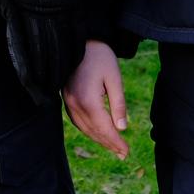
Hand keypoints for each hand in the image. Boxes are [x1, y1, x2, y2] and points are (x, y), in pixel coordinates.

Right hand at [62, 40, 128, 158]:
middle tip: (123, 154)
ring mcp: (68, 102)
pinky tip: (96, 132)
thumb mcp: (114, 77)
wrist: (77, 39)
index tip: (127, 151)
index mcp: (89, 100)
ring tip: (112, 147)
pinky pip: (77, 121)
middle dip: (109, 144)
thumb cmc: (100, 56)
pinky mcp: (66, 98)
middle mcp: (75, 104)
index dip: (117, 142)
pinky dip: (88, 130)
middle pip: (94, 132)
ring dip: (99, 139)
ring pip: (84, 128)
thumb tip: (122, 128)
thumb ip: (119, 104)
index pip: (105, 129)